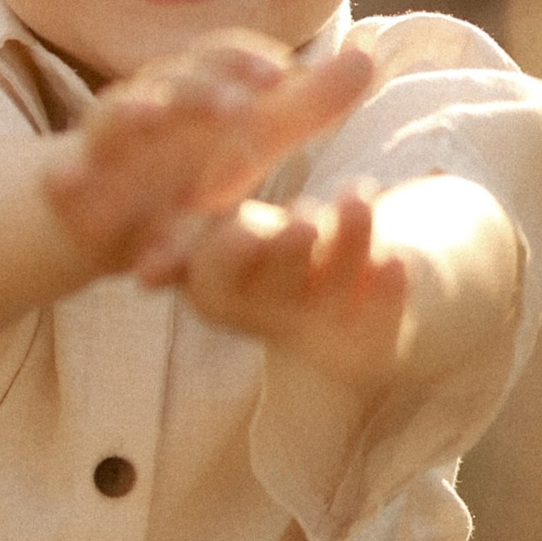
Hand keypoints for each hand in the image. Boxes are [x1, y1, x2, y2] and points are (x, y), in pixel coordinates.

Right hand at [43, 36, 374, 286]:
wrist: (109, 214)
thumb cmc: (187, 168)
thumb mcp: (253, 140)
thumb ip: (306, 105)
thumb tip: (369, 57)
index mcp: (196, 87)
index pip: (219, 57)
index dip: (245, 62)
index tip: (279, 75)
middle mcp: (150, 101)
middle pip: (173, 79)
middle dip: (202, 88)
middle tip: (238, 106)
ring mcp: (107, 139)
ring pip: (117, 114)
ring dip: (135, 111)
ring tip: (155, 114)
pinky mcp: (73, 182)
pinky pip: (64, 176)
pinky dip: (63, 177)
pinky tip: (66, 179)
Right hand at [176, 185, 409, 387]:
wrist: (343, 290)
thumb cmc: (265, 247)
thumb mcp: (222, 233)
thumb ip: (192, 239)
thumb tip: (145, 274)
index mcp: (219, 293)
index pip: (216, 281)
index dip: (231, 257)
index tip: (246, 229)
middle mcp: (268, 319)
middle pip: (275, 289)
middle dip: (288, 254)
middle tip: (305, 221)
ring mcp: (322, 331)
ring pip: (332, 289)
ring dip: (348, 243)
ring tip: (358, 194)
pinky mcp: (369, 345)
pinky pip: (380, 325)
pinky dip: (389, 293)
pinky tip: (396, 261)